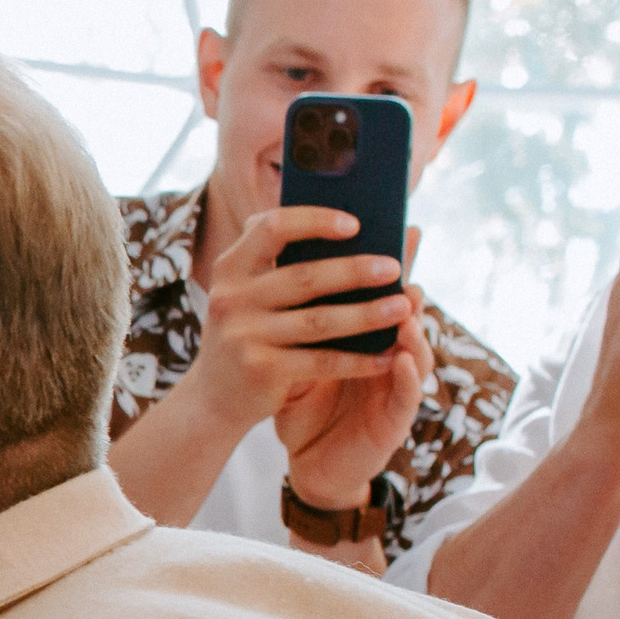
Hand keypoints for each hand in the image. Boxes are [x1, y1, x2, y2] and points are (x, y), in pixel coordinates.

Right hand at [182, 205, 413, 441]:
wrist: (214, 397)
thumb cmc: (248, 332)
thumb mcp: (248, 292)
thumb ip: (277, 261)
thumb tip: (346, 226)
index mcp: (230, 268)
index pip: (271, 228)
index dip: (314, 221)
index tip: (355, 224)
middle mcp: (230, 298)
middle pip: (303, 277)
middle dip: (355, 271)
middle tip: (395, 267)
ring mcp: (243, 336)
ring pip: (319, 321)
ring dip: (367, 314)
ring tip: (404, 307)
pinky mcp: (260, 371)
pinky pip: (321, 362)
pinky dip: (359, 360)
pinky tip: (388, 358)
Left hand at [277, 235, 434, 509]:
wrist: (311, 461)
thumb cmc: (307, 402)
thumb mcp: (299, 352)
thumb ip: (301, 315)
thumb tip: (281, 260)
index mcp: (365, 335)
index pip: (382, 292)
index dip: (395, 262)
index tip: (398, 225)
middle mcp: (388, 355)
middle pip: (405, 312)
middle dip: (403, 281)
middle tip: (402, 253)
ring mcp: (394, 388)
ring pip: (413, 350)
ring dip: (412, 326)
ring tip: (408, 305)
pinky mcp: (393, 423)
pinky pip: (404, 396)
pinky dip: (405, 377)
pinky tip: (400, 360)